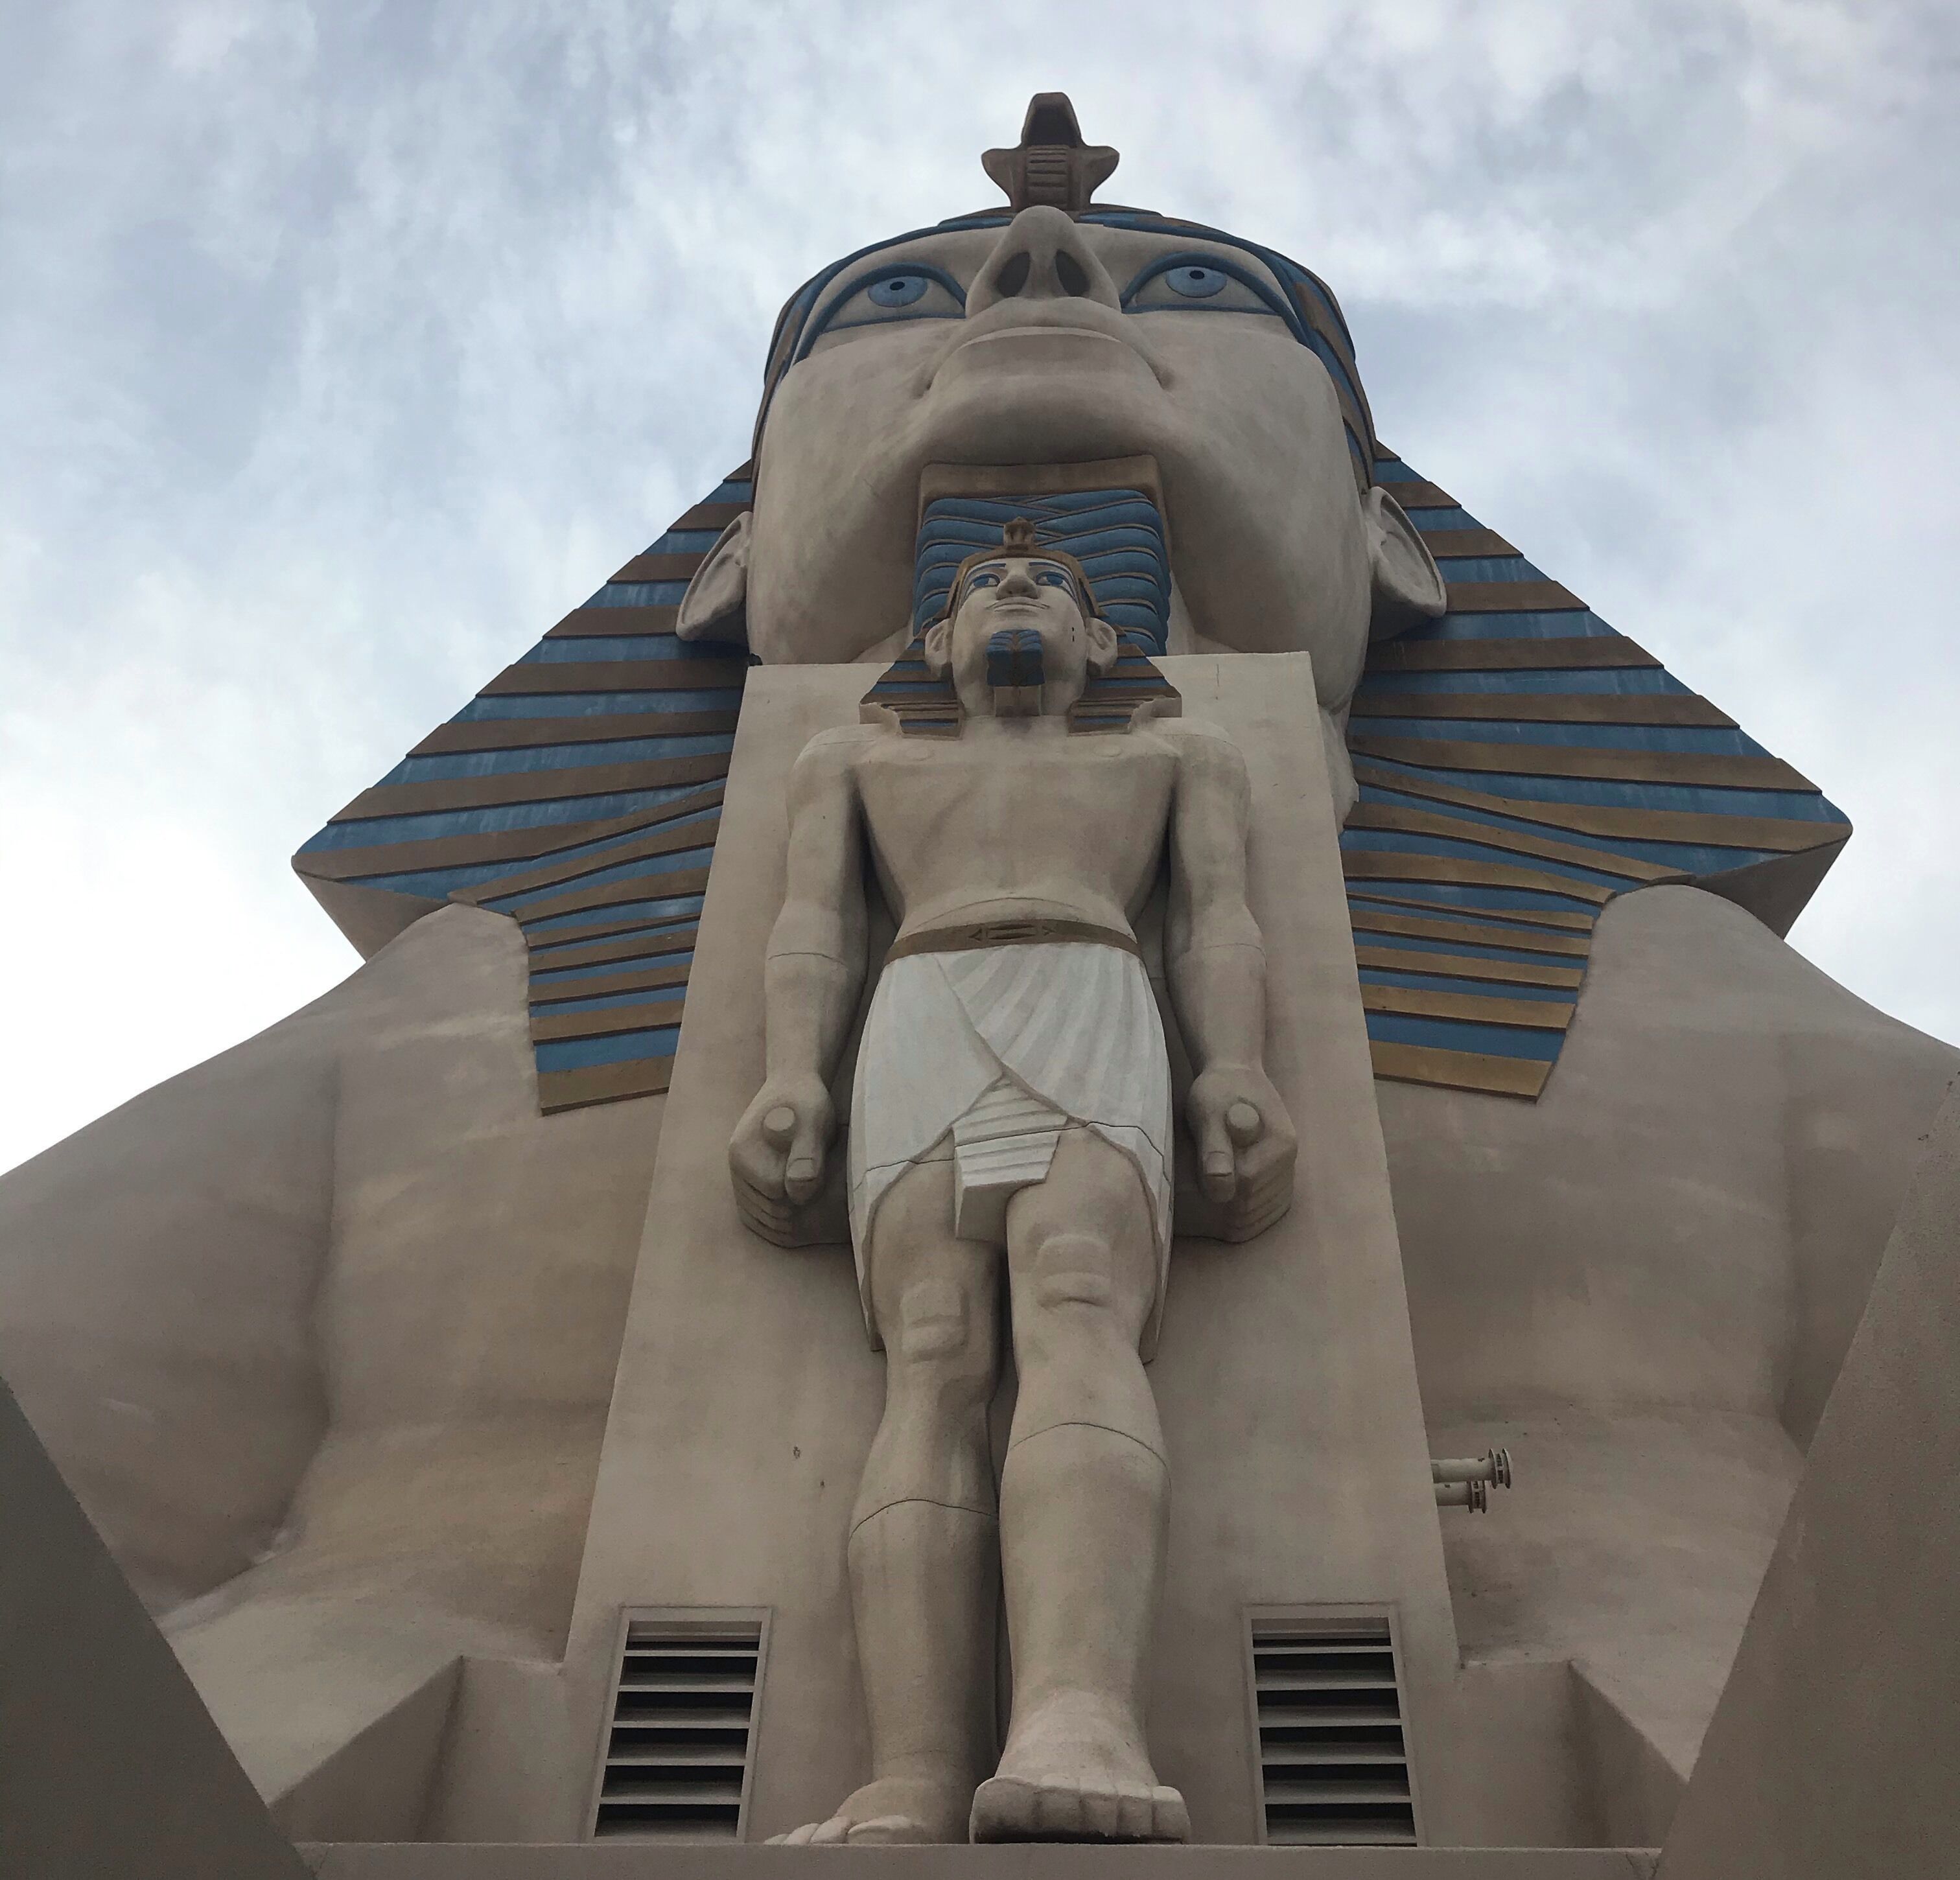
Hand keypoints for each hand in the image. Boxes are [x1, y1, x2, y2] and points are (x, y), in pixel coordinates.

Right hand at [729, 1074, 835, 1245]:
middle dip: (799, 1200)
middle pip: (771, 1210)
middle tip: (819, 1174)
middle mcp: (734, 1167)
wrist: (793, 1087)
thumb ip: (807, 1154)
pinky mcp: (746, 1183)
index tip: (819, 1164)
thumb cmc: (807, 1103)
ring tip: (810, 1181)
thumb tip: (798, 1190)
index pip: (779, 1194)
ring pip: (765, 1217)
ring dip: (792, 1208)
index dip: (806, 1186)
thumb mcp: (814, 1121)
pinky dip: (780, 1216)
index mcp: (744, 1153)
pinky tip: (800, 1197)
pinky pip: (759, 1216)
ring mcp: (738, 1177)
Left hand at [1186, 1065, 1295, 1241]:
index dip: (1215, 1187)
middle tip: (1188, 1194)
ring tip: (1201, 1203)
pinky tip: (1221, 1211)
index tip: (1191, 1176)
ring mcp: (1287, 1170)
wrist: (1235, 1076)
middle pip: (1253, 1204)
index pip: (1246, 1184)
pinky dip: (1244, 1219)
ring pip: (1261, 1214)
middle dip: (1220, 1207)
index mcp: (1280, 1143)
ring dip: (1231, 1218)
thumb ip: (1214, 1148)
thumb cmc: (1217, 1090)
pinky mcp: (1279, 1178)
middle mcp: (1290, 1160)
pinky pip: (1266, 1212)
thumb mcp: (1208, 1111)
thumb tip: (1220, 1189)